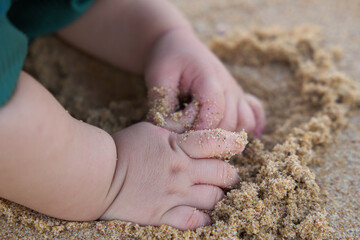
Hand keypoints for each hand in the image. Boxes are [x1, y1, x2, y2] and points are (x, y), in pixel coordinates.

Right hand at [100, 122, 245, 229]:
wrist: (98, 176)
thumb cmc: (124, 148)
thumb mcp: (151, 131)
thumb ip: (176, 133)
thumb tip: (193, 133)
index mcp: (178, 147)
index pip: (215, 142)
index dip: (232, 142)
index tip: (240, 143)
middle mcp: (181, 172)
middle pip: (222, 174)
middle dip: (231, 175)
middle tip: (229, 176)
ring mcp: (174, 196)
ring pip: (214, 199)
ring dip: (221, 197)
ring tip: (219, 195)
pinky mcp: (163, 216)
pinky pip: (194, 222)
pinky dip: (206, 220)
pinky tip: (208, 217)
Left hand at [146, 29, 264, 136]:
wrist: (179, 43)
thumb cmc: (168, 58)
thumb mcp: (158, 76)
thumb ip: (163, 103)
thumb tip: (166, 132)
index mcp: (210, 79)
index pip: (214, 112)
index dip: (199, 130)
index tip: (180, 136)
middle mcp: (229, 86)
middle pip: (230, 123)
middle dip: (209, 138)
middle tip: (187, 142)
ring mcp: (236, 92)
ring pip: (245, 124)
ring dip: (227, 138)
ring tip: (205, 143)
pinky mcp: (238, 97)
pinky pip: (254, 115)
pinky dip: (250, 128)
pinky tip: (238, 140)